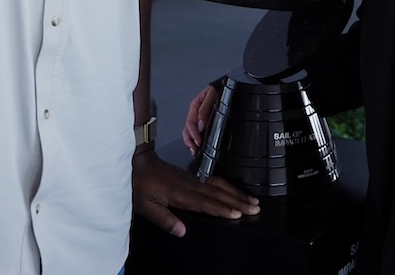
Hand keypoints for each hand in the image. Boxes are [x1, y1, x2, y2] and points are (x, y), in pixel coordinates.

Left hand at [132, 148, 258, 237]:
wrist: (140, 162)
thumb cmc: (141, 185)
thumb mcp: (146, 206)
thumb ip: (164, 219)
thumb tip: (182, 231)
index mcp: (181, 194)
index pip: (206, 203)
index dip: (222, 209)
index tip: (237, 214)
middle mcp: (191, 186)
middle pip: (219, 194)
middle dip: (238, 202)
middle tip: (255, 208)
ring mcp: (194, 180)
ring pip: (220, 187)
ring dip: (237, 194)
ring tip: (252, 201)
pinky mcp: (194, 178)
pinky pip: (215, 182)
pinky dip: (228, 187)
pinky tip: (235, 191)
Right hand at [182, 85, 217, 154]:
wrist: (225, 87)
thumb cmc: (218, 89)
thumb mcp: (211, 95)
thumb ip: (205, 109)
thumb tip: (200, 124)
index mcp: (195, 107)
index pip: (190, 123)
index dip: (194, 134)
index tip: (198, 141)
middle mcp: (195, 114)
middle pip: (187, 130)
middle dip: (190, 141)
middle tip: (195, 149)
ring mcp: (198, 119)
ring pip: (189, 133)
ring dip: (191, 143)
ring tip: (195, 151)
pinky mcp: (204, 123)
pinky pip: (196, 133)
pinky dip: (195, 141)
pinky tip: (197, 147)